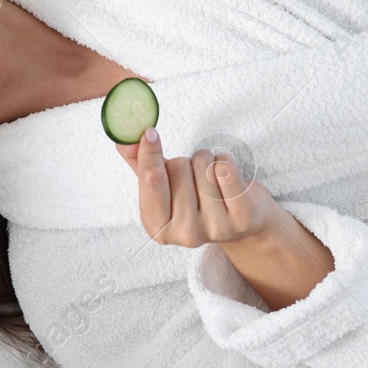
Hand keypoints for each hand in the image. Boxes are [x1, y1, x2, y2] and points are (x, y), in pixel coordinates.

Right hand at [115, 128, 279, 246]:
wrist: (243, 225)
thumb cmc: (197, 200)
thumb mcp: (163, 186)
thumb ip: (139, 163)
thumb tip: (123, 139)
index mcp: (157, 228)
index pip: (150, 179)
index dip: (150, 153)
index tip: (151, 133)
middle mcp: (185, 234)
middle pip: (177, 168)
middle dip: (185, 162)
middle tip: (193, 177)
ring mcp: (215, 228)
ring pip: (203, 165)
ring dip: (207, 160)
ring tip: (212, 178)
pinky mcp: (243, 218)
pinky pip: (226, 169)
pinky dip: (225, 160)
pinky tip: (228, 175)